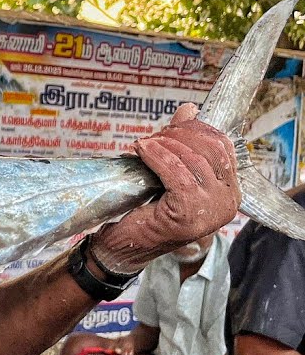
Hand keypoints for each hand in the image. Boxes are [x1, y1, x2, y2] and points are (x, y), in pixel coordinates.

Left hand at [90, 103, 238, 273]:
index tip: (172, 126)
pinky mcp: (189, 215)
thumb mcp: (170, 172)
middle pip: (210, 151)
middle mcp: (227, 203)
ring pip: (193, 161)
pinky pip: (176, 174)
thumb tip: (189, 109)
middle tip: (155, 136)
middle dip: (180, 136)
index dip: (197, 130)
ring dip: (165, 145)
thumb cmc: (148, 210)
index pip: (223, 147)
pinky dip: (158, 157)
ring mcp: (211, 211)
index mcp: (229, 192)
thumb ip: (182, 142)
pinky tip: (142, 150)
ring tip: (145, 143)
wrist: (126, 245)